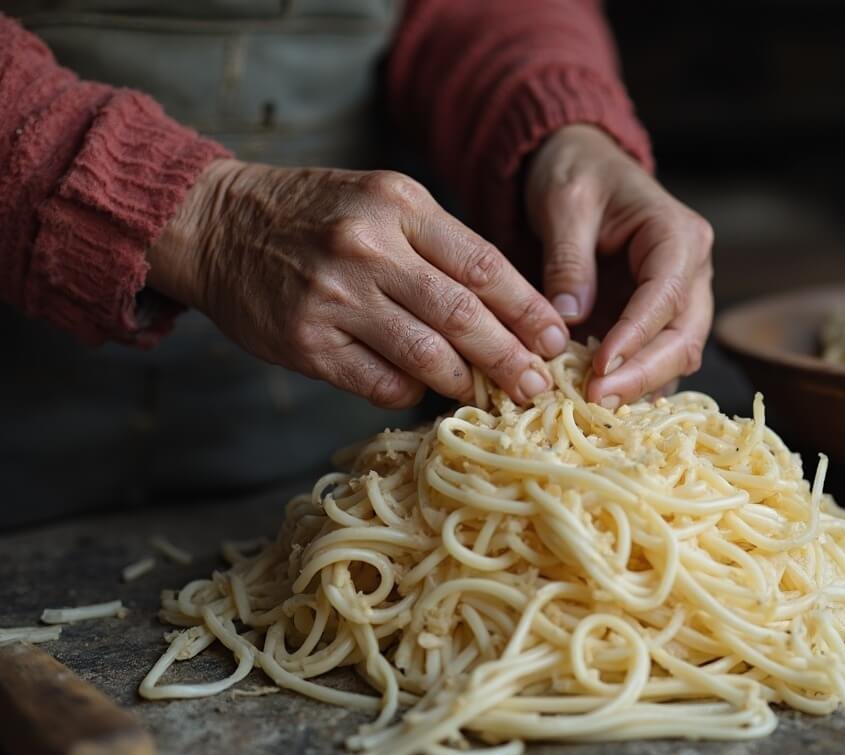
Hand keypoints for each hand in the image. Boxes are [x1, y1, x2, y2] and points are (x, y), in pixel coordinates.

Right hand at [147, 160, 568, 406]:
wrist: (219, 224)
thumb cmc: (315, 214)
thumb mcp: (382, 202)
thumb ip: (439, 248)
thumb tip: (505, 313)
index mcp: (399, 205)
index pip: (483, 265)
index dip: (527, 309)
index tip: (556, 340)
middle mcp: (369, 249)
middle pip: (463, 315)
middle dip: (510, 357)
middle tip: (537, 385)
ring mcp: (335, 298)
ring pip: (426, 355)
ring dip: (466, 381)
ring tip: (488, 393)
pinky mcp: (307, 343)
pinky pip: (380, 382)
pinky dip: (411, 390)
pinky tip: (422, 388)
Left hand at [525, 125, 713, 407]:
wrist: (581, 166)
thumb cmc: (576, 174)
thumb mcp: (564, 204)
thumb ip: (569, 260)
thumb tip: (569, 319)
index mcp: (678, 236)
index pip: (665, 295)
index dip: (635, 337)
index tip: (600, 368)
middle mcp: (691, 273)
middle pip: (683, 337)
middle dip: (642, 375)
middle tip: (595, 400)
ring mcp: (679, 301)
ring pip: (676, 357)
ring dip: (639, 388)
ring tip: (593, 409)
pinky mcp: (656, 322)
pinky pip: (655, 362)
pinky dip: (632, 386)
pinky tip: (600, 406)